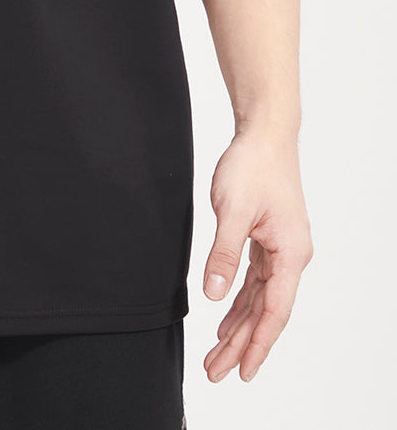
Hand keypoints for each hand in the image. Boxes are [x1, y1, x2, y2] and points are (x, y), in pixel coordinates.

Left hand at [201, 127, 313, 384]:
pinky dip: (240, 301)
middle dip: (241, 344)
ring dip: (239, 326)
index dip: (258, 345)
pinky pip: (255, 281)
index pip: (274, 312)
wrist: (265, 134)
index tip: (243, 372)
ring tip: (217, 354)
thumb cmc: (253, 166)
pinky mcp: (268, 239)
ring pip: (259, 299)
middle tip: (216, 371)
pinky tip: (226, 317)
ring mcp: (280, 249)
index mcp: (290, 254)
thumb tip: (215, 294)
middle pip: (266, 312)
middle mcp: (291, 257)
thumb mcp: (233, 210)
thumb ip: (224, 254)